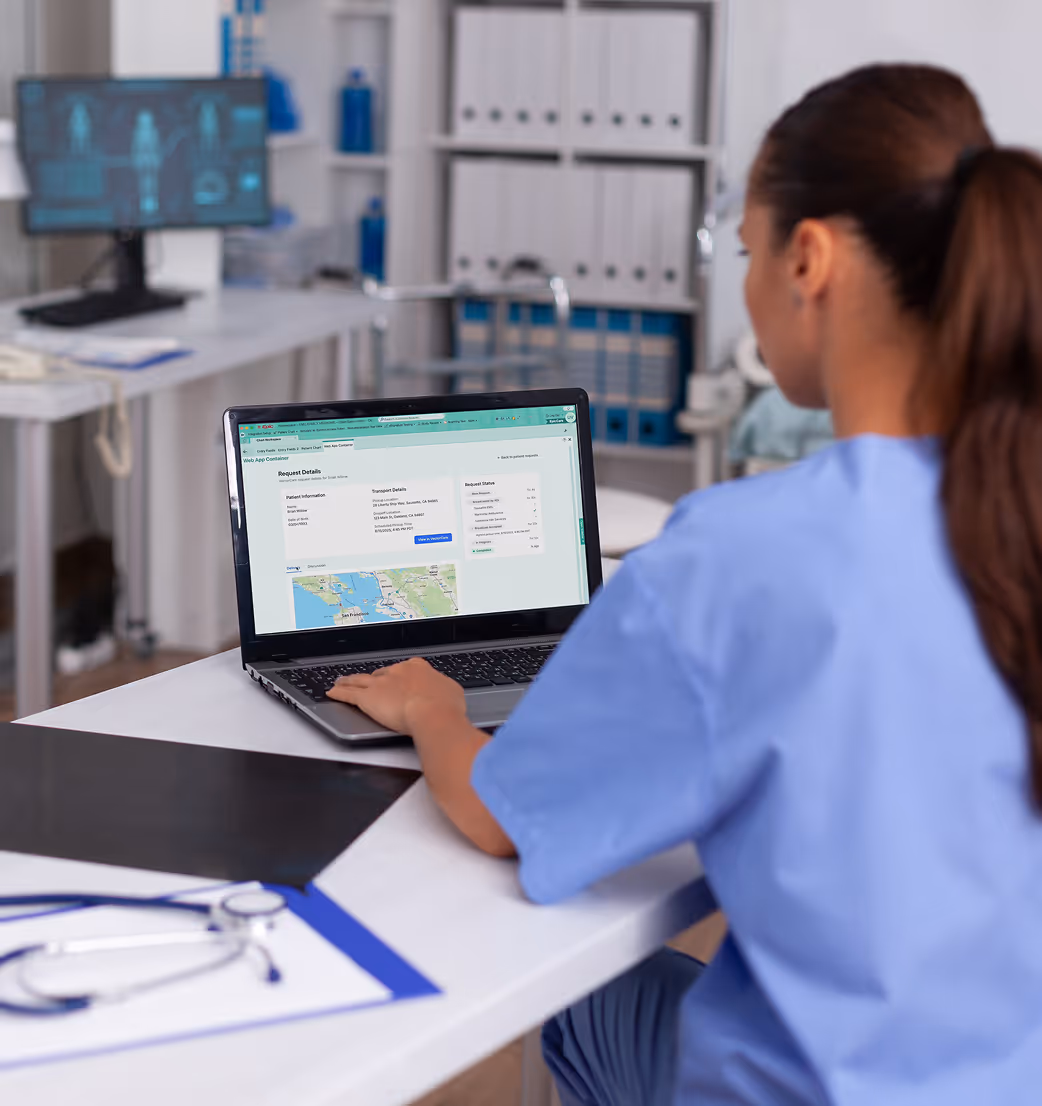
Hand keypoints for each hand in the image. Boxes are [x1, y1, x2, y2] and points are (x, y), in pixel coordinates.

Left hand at [326, 657, 467, 734]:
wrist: (432, 713)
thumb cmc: (445, 706)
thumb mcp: (452, 692)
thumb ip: (443, 689)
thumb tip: (443, 692)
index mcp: (417, 667)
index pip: (403, 670)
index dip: (397, 676)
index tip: (397, 680)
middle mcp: (397, 672)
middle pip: (380, 675)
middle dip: (374, 680)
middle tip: (369, 684)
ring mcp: (380, 683)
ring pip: (360, 680)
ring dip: (350, 681)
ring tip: (342, 682)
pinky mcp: (367, 698)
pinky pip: (348, 694)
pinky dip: (339, 693)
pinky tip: (332, 692)